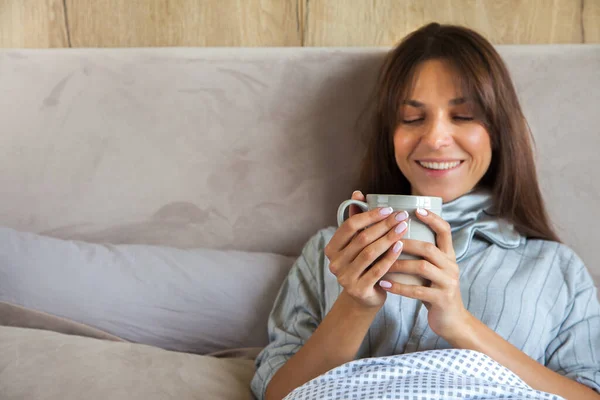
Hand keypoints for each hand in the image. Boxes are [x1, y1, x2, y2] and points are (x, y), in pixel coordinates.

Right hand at [324, 190, 408, 309]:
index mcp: (331, 248)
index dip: (369, 216)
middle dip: (383, 225)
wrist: (365, 297)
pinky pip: (377, 270)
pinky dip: (390, 256)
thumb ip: (357, 219)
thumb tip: (358, 193)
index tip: (389, 209)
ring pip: (369, 253)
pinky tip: (401, 246)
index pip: (349, 226)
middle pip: (361, 239)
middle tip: (401, 216)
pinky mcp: (358, 290)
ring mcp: (345, 278)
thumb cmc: (363, 264)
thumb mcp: (358, 243)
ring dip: (388, 238)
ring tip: (404, 228)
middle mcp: (334, 263)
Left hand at [379, 207, 470, 340]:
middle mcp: (451, 266)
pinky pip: (417, 290)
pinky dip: (399, 287)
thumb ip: (422, 255)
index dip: (433, 219)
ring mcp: (448, 283)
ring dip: (399, 264)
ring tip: (381, 263)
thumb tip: (399, 235)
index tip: (416, 210)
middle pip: (429, 247)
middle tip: (386, 239)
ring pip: (422, 267)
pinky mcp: (441, 299)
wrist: (452, 321)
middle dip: (406, 242)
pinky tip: (384, 284)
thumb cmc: (435, 291)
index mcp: (449, 256)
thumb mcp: (434, 270)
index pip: (445, 231)